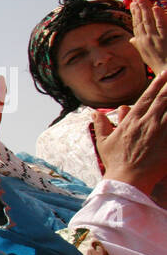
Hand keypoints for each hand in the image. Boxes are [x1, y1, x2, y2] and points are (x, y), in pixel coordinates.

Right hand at [93, 68, 166, 193]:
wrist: (128, 179)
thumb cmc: (115, 162)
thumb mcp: (104, 142)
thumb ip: (101, 125)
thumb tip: (94, 112)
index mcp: (132, 121)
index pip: (147, 97)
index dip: (156, 84)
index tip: (164, 74)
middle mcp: (147, 122)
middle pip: (164, 99)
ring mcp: (160, 131)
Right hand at [130, 0, 166, 73]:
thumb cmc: (158, 64)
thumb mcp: (145, 56)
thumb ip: (138, 45)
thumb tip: (131, 39)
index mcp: (141, 43)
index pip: (136, 26)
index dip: (134, 14)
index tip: (133, 5)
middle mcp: (146, 41)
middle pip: (140, 21)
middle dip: (138, 9)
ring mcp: (155, 40)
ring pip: (149, 21)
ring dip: (146, 9)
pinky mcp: (165, 39)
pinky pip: (161, 26)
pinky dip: (159, 17)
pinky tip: (156, 8)